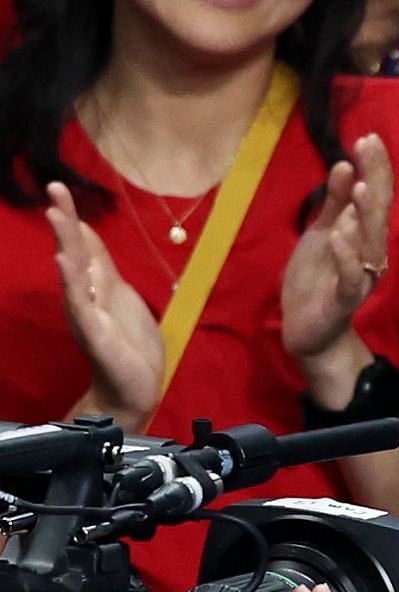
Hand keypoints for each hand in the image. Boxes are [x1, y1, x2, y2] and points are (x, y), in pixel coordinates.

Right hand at [46, 182, 164, 429]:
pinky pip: (79, 302)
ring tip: (56, 214)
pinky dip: (71, 280)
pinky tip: (63, 261)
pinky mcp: (92, 330)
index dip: (74, 218)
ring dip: (65, 241)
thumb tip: (89, 233)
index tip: (60, 188)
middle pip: (74, 249)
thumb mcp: (122, 295)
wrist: (134, 387)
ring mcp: (87, 310)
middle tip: (54, 187)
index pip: (84, 245)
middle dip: (65, 219)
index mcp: (96, 285)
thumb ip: (105, 266)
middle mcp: (85, 293)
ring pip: (73, 270)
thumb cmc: (129, 344)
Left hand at [282, 134, 392, 366]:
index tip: (369, 137)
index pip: (375, 197)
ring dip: (364, 217)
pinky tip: (340, 236)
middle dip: (374, 181)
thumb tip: (345, 165)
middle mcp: (370, 255)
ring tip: (358, 188)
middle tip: (369, 148)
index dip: (374, 169)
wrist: (307, 329)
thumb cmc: (317, 279)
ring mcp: (359, 278)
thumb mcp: (322, 233)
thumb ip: (335, 204)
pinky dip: (346, 258)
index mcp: (364, 237)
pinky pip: (349, 279)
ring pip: (369, 245)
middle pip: (377, 214)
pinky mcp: (342, 301)